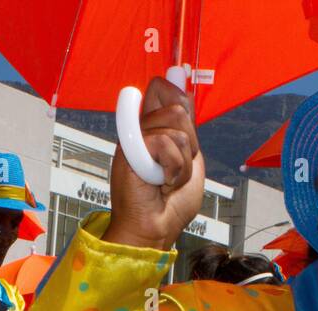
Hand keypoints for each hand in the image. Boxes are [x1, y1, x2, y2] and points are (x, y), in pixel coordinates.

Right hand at [103, 76, 204, 251]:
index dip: (181, 106)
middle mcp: (140, 128)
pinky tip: (159, 183)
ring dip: (181, 162)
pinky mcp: (129, 150)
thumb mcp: (189, 155)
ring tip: (166, 179)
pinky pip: (167, 144)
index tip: (180, 139)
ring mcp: (133, 138)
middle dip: (189, 144)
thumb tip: (178, 73)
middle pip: (179, 107)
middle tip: (174, 168)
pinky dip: (173, 170)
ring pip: (177, 127)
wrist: (155, 230)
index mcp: (152, 126)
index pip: (168, 89)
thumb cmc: (170, 203)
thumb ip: (186, 120)